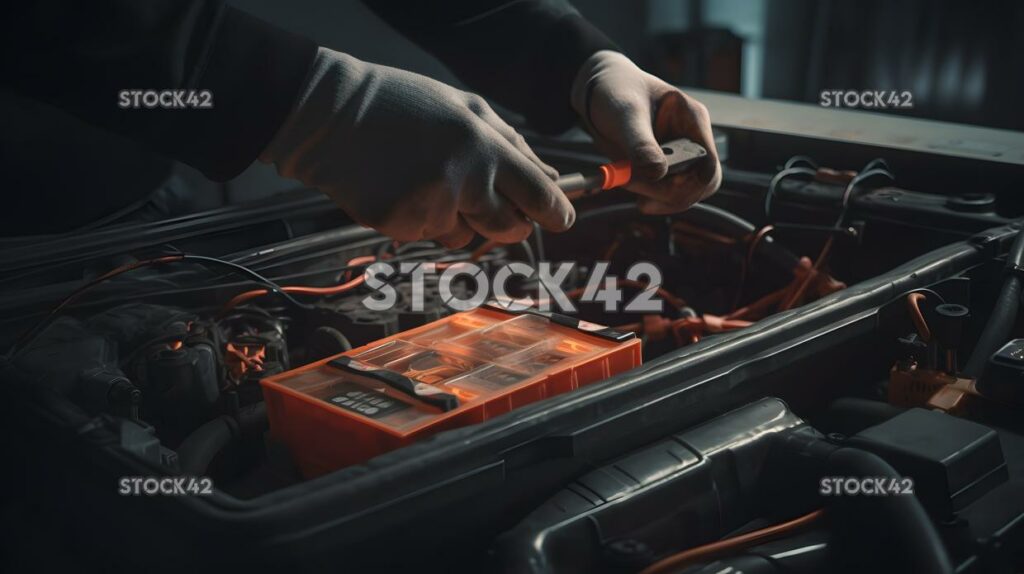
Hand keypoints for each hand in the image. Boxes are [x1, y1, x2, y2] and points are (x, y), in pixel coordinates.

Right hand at [261, 48, 573, 247]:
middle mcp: (463, 179)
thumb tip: (548, 178)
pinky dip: (420, 219)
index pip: (539, 194)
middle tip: (493, 208)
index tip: (561, 218)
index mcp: (484, 146)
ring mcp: (430, 205)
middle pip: (509, 228)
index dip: (556, 212)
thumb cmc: (401, 105)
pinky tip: (401, 187)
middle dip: (510, 225)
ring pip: (465, 236)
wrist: (331, 115)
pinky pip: (427, 235)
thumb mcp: (463, 107)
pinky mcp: (400, 224)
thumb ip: (510, 143)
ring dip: (457, 219)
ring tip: (427, 180)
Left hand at [571, 51, 721, 213]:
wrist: (597, 95)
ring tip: (628, 184)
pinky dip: (652, 198)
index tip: (660, 184)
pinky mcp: (664, 168)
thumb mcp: (626, 114)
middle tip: (639, 193)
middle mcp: (691, 139)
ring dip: (658, 198)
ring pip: (685, 192)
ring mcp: (679, 155)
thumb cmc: (615, 92)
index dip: (692, 182)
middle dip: (671, 194)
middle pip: (700, 183)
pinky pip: (668, 193)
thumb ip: (641, 144)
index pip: (709, 161)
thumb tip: (657, 173)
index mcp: (692, 119)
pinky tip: (633, 191)